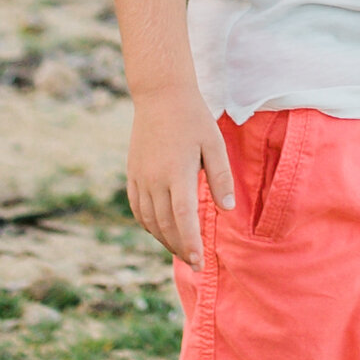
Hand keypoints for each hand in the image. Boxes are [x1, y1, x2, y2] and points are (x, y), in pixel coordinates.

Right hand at [125, 81, 232, 262]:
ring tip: (181, 251)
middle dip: (181, 247)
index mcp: (177, 171)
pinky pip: (138, 208)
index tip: (198, 262)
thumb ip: (221, 177)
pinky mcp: (132, 174)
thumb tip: (227, 209)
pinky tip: (161, 231)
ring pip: (150, 220)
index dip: (190, 242)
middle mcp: (155, 178)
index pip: (183, 216)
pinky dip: (149, 225)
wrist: (160, 95)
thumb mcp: (214, 143)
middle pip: (166, 224)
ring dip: (165, 239)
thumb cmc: (193, 118)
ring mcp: (140, 177)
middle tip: (195, 264)